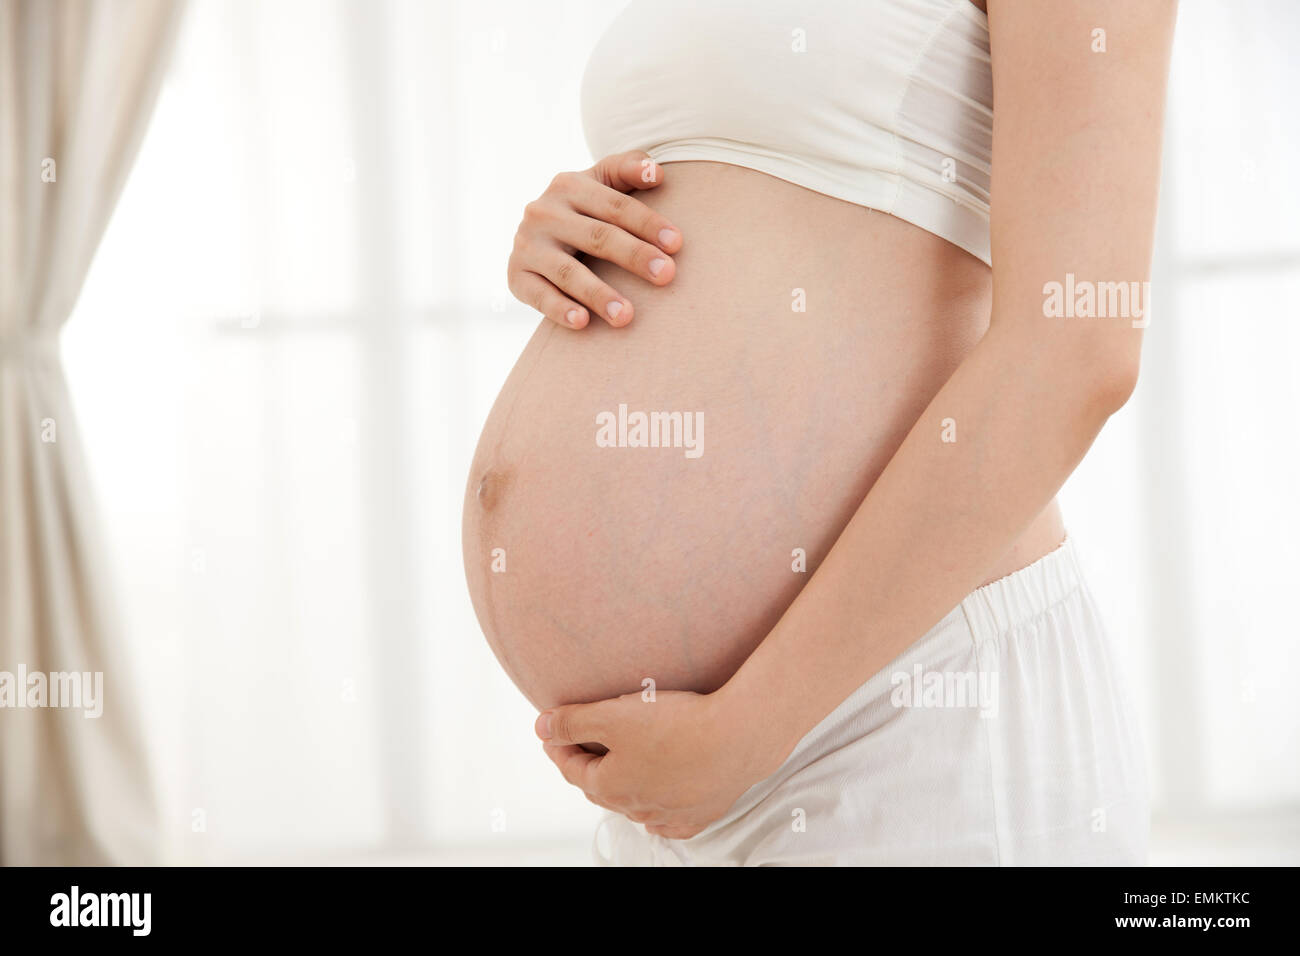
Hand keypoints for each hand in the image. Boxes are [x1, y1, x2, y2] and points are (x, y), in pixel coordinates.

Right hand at [507, 150, 682, 329]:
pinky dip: (559, 309)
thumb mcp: (601, 183)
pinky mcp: (516, 276)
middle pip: (597, 237)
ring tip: (628, 316)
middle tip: (666, 275)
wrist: (534, 235)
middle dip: (634, 256)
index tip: (677, 244)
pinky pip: (539, 295)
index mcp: (569, 185)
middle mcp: (544, 212)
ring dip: (599, 294)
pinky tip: (582, 322)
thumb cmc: (583, 210)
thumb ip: (628, 169)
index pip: (615, 205)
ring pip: (568, 272)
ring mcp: (528, 245)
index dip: (647, 223)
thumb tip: (657, 173)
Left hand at [534, 688, 783, 838]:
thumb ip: (572, 722)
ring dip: (622, 785)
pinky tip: (659, 800)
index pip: (573, 767)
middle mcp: (636, 808)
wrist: (738, 736)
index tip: (553, 729)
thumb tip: (540, 727)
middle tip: (581, 745)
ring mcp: (670, 815)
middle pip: (602, 788)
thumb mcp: (612, 714)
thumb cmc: (676, 723)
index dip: (559, 745)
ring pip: (635, 804)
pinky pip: (669, 818)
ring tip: (620, 765)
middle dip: (588, 766)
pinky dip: (658, 807)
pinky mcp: (700, 815)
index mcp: (610, 787)